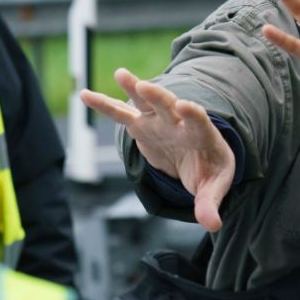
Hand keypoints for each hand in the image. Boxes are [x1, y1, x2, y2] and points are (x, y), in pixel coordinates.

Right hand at [80, 69, 234, 231]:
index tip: (186, 106)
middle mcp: (180, 123)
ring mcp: (159, 122)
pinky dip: (104, 105)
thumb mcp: (214, 188)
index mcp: (203, 135)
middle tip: (146, 87)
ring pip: (146, 103)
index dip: (194, 114)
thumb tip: (212, 225)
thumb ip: (210, 204)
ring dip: (134, 89)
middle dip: (159, 97)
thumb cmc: (210, 170)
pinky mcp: (141, 126)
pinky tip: (85, 95)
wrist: (199, 159)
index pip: (200, 122)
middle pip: (170, 106)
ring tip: (121, 74)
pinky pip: (120, 114)